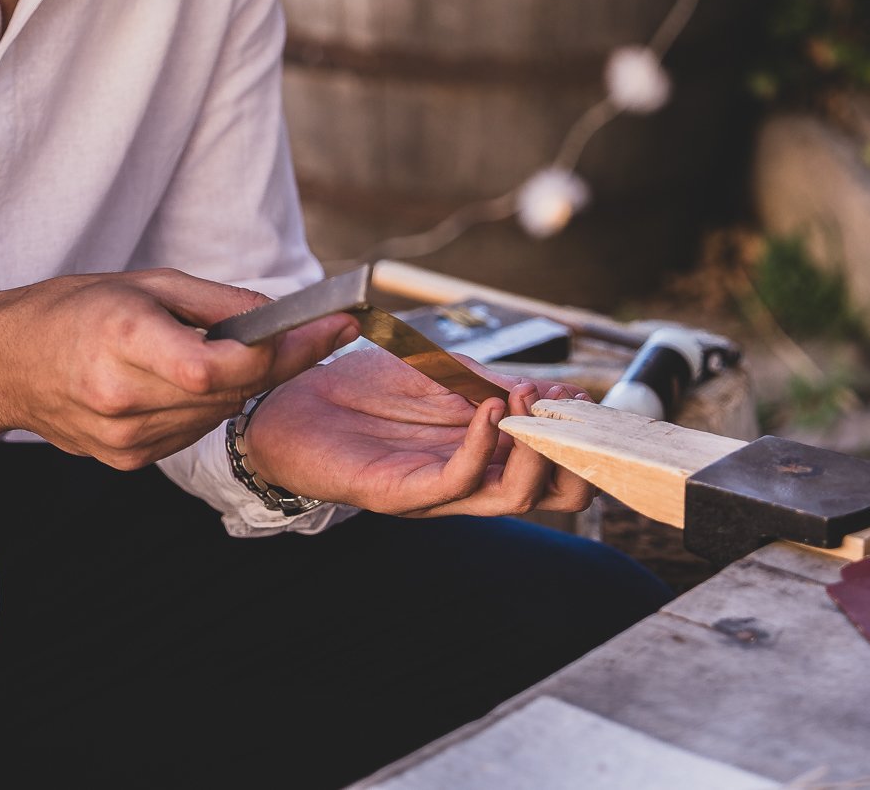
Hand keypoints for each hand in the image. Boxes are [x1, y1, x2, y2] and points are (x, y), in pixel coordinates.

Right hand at [0, 270, 355, 470]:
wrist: (3, 365)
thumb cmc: (71, 311)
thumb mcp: (144, 283)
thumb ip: (216, 303)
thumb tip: (280, 316)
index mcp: (124, 341)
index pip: (220, 366)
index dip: (281, 350)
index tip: (328, 326)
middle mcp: (123, 397)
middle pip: (231, 391)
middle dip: (279, 361)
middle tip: (317, 333)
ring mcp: (124, 438)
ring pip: (219, 415)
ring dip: (241, 384)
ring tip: (233, 349)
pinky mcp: (126, 462)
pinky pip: (193, 432)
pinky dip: (206, 406)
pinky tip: (187, 381)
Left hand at [239, 351, 594, 517]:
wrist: (290, 401)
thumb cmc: (361, 389)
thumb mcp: (439, 372)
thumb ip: (488, 382)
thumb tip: (549, 390)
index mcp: (487, 450)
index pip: (558, 462)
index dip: (579, 433)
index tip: (577, 395)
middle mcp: (472, 477)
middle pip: (554, 494)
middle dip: (574, 454)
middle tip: (562, 408)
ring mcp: (440, 490)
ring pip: (516, 497)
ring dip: (535, 449)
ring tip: (526, 401)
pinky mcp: (404, 494)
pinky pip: (458, 481)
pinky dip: (482, 445)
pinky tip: (487, 409)